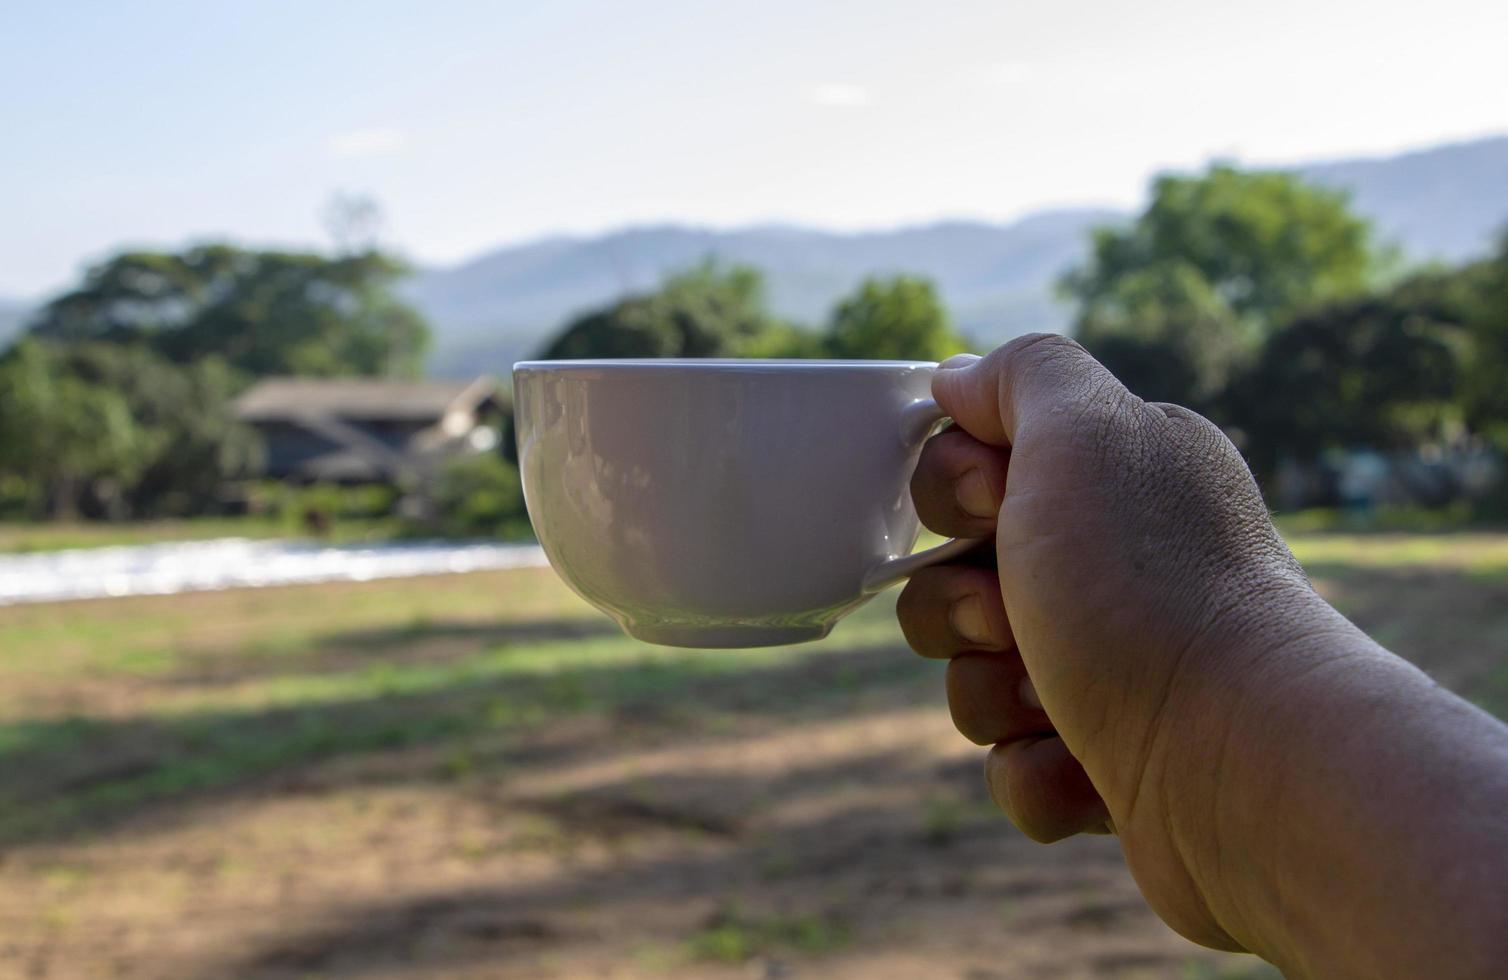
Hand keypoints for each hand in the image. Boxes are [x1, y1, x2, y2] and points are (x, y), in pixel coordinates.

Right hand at [899, 334, 1319, 950]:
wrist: (1238, 763)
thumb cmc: (1151, 589)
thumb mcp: (1086, 429)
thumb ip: (1023, 373)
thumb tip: (959, 378)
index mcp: (1120, 480)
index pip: (980, 466)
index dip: (956, 490)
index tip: (992, 506)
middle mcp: (1121, 567)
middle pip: (960, 576)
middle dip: (960, 604)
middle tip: (1010, 614)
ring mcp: (1116, 668)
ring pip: (976, 675)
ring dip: (992, 693)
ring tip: (1051, 700)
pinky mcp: (1111, 762)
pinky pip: (1015, 762)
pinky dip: (1035, 769)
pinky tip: (1084, 766)